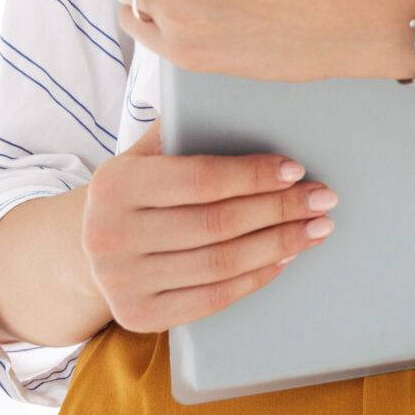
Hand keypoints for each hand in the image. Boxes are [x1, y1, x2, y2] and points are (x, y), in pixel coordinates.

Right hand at [80, 119, 339, 333]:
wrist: (91, 248)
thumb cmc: (137, 191)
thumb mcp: (144, 154)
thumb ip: (183, 130)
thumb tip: (243, 98)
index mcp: (114, 185)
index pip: (201, 179)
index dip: (254, 175)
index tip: (297, 169)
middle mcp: (110, 236)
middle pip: (217, 224)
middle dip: (280, 209)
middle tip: (323, 199)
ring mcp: (121, 282)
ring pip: (221, 264)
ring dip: (280, 244)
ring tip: (316, 228)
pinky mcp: (138, 316)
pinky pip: (214, 298)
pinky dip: (257, 276)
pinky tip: (285, 257)